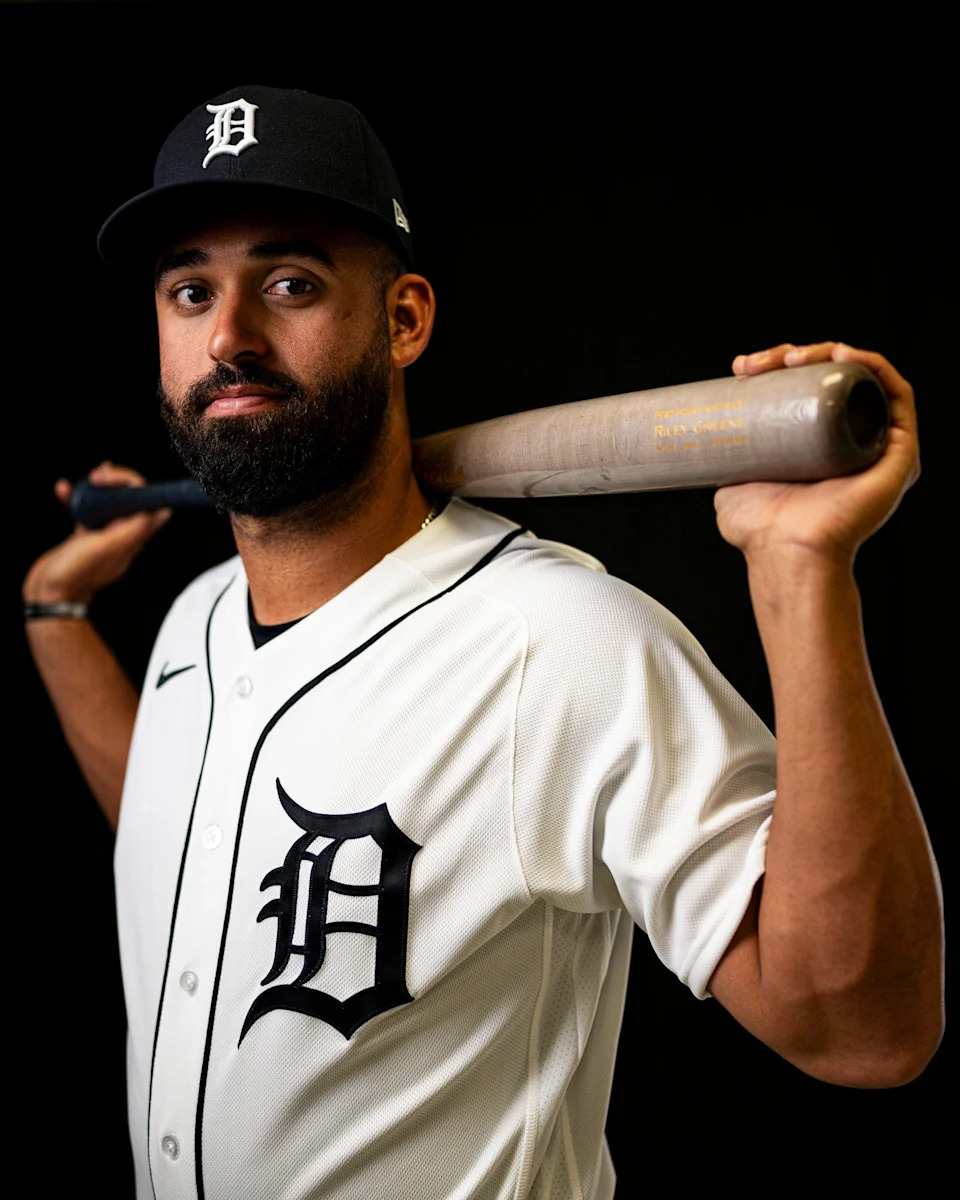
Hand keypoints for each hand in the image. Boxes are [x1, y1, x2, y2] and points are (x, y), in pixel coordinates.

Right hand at [23, 462, 171, 604]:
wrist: (50, 594)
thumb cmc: (76, 573)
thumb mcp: (106, 548)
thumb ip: (133, 530)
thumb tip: (162, 512)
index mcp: (131, 539)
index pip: (144, 505)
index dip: (134, 487)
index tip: (115, 479)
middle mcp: (119, 536)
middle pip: (126, 502)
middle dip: (116, 483)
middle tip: (99, 475)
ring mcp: (101, 537)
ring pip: (105, 504)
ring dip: (97, 489)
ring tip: (88, 477)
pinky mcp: (83, 538)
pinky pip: (83, 513)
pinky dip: (74, 500)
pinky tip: (63, 490)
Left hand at [713, 342, 919, 565]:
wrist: (786, 550)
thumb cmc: (760, 530)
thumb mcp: (731, 486)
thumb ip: (728, 466)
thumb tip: (713, 447)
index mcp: (815, 448)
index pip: (803, 392)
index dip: (776, 369)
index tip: (743, 368)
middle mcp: (849, 443)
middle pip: (830, 380)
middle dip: (794, 356)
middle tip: (760, 362)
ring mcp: (875, 444)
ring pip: (859, 379)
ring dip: (829, 353)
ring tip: (791, 357)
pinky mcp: (900, 450)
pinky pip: (896, 394)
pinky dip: (873, 365)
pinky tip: (842, 354)